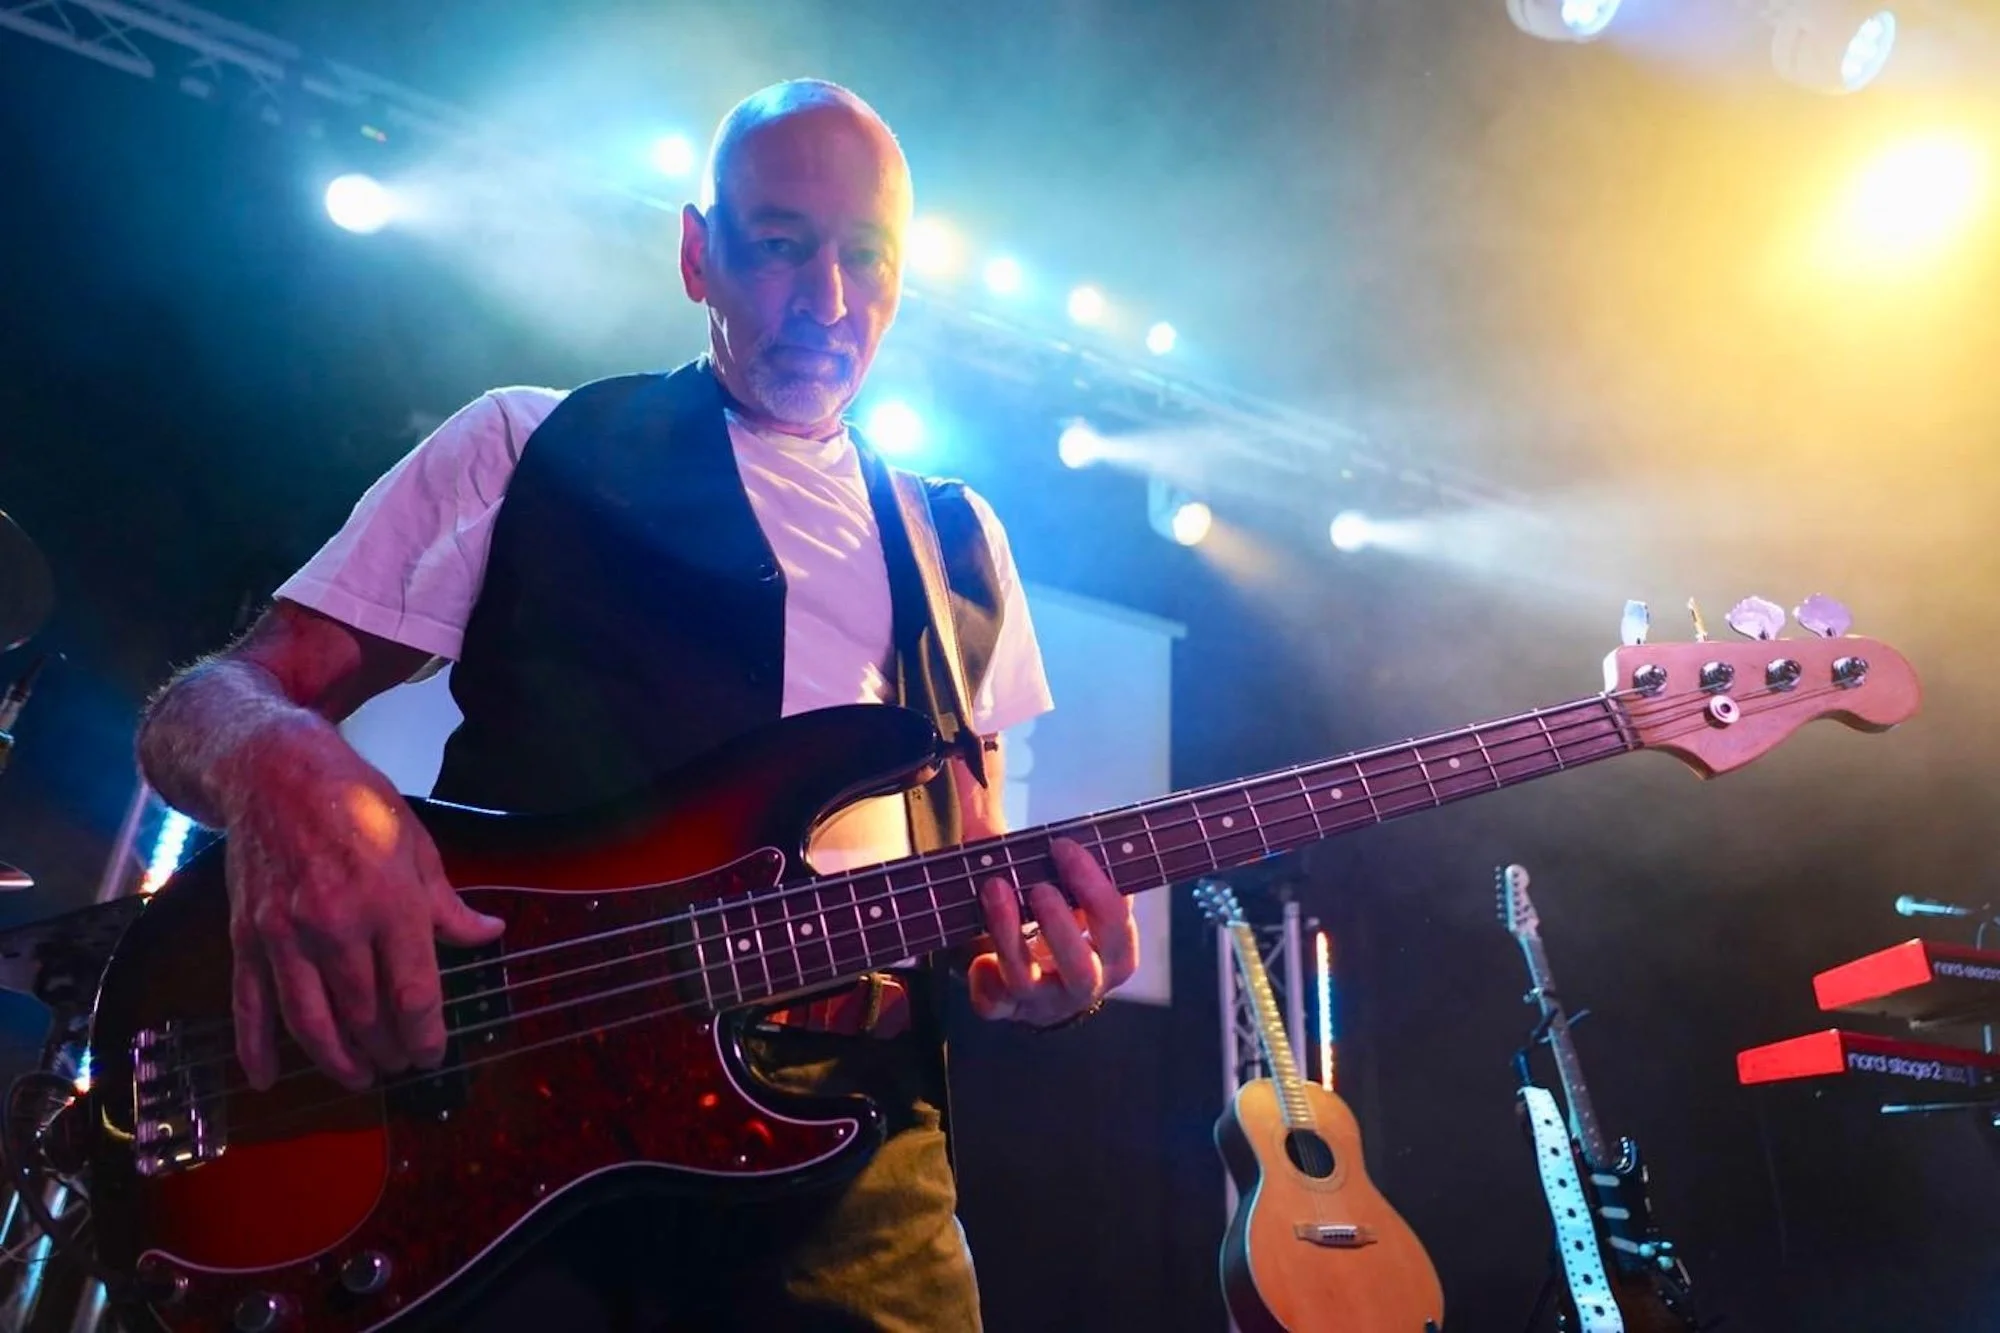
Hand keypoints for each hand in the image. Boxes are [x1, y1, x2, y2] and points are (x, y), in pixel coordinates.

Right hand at [223, 729, 504, 1091]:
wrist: (273, 771)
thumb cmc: (355, 801)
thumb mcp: (418, 844)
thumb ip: (449, 904)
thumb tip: (489, 935)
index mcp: (389, 902)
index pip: (413, 992)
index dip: (426, 1035)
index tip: (434, 1055)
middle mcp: (335, 925)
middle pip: (364, 1015)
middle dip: (387, 1051)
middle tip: (400, 1063)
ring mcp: (284, 935)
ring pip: (310, 1022)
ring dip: (337, 1060)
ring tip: (359, 1077)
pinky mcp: (247, 937)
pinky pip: (249, 1004)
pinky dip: (255, 1048)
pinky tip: (266, 1079)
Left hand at [968, 837, 1137, 1027]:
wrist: (1027, 970)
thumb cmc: (1051, 912)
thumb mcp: (1058, 875)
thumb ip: (1059, 842)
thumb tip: (1012, 766)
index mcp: (1115, 948)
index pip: (1116, 920)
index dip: (1094, 884)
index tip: (1062, 845)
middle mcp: (1087, 980)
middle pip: (1084, 965)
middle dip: (1061, 925)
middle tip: (1038, 886)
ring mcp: (1044, 1000)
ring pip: (1032, 982)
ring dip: (1010, 935)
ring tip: (994, 889)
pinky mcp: (1006, 1009)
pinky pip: (994, 1003)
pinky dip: (983, 980)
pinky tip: (976, 958)